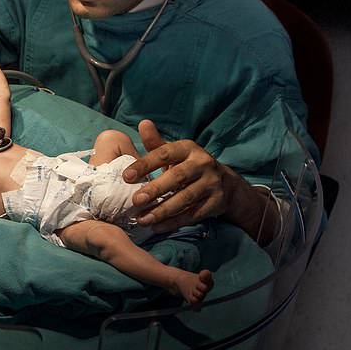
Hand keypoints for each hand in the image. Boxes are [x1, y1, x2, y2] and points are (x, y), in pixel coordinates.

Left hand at [123, 120, 240, 232]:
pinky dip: (174, 222)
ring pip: (185, 198)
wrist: (224, 183)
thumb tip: (143, 123)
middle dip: (155, 189)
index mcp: (189, 148)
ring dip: (163, 210)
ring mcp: (211, 183)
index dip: (145, 164)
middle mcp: (202, 163)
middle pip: (177, 177)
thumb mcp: (174, 153)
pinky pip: (193, 214)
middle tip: (135, 201)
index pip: (165, 154)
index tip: (126, 176)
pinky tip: (157, 227)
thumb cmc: (188, 166)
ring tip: (143, 219)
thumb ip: (156, 143)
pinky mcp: (216, 202)